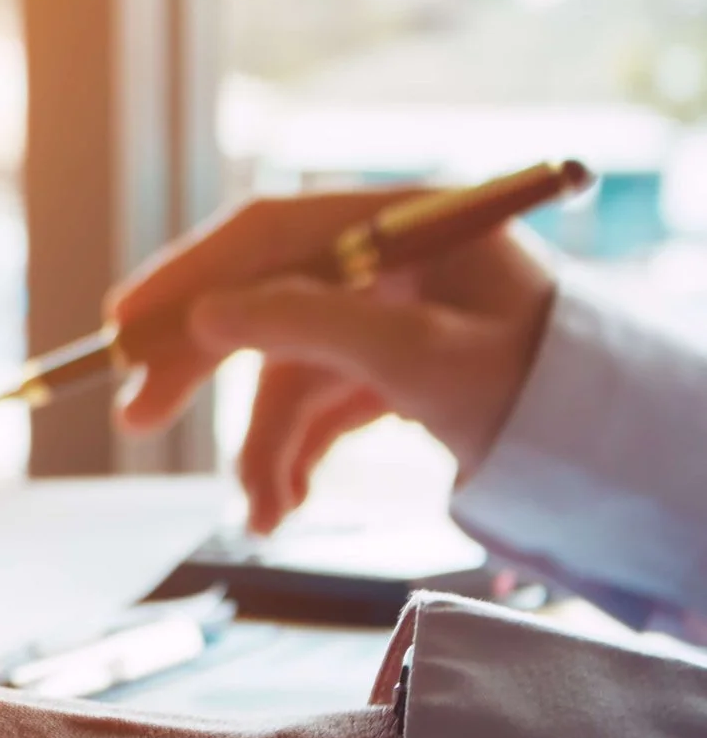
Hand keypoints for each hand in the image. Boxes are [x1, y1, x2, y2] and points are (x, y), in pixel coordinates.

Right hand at [111, 192, 556, 532]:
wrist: (611, 458)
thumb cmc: (538, 390)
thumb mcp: (419, 358)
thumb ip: (306, 324)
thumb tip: (205, 315)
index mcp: (403, 224)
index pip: (269, 231)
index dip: (189, 274)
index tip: (127, 324)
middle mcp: (388, 261)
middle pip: (264, 300)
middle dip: (204, 372)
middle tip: (136, 419)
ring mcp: (389, 317)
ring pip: (286, 372)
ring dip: (262, 445)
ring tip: (263, 512)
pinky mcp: (393, 370)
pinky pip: (318, 405)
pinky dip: (294, 455)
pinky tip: (285, 504)